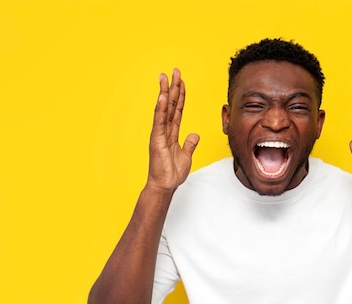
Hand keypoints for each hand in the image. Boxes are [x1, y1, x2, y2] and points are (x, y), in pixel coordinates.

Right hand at [147, 69, 199, 191]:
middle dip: (173, 87)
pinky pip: (159, 121)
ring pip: (163, 109)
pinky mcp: (156, 139)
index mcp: (172, 132)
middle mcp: (164, 130)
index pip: (177, 109)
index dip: (180, 95)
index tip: (181, 81)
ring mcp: (159, 133)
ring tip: (165, 77)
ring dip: (164, 92)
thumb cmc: (172, 173)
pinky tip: (161, 96)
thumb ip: (190, 143)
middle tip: (175, 71)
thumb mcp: (186, 155)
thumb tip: (195, 135)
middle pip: (170, 105)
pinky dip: (160, 108)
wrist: (166, 185)